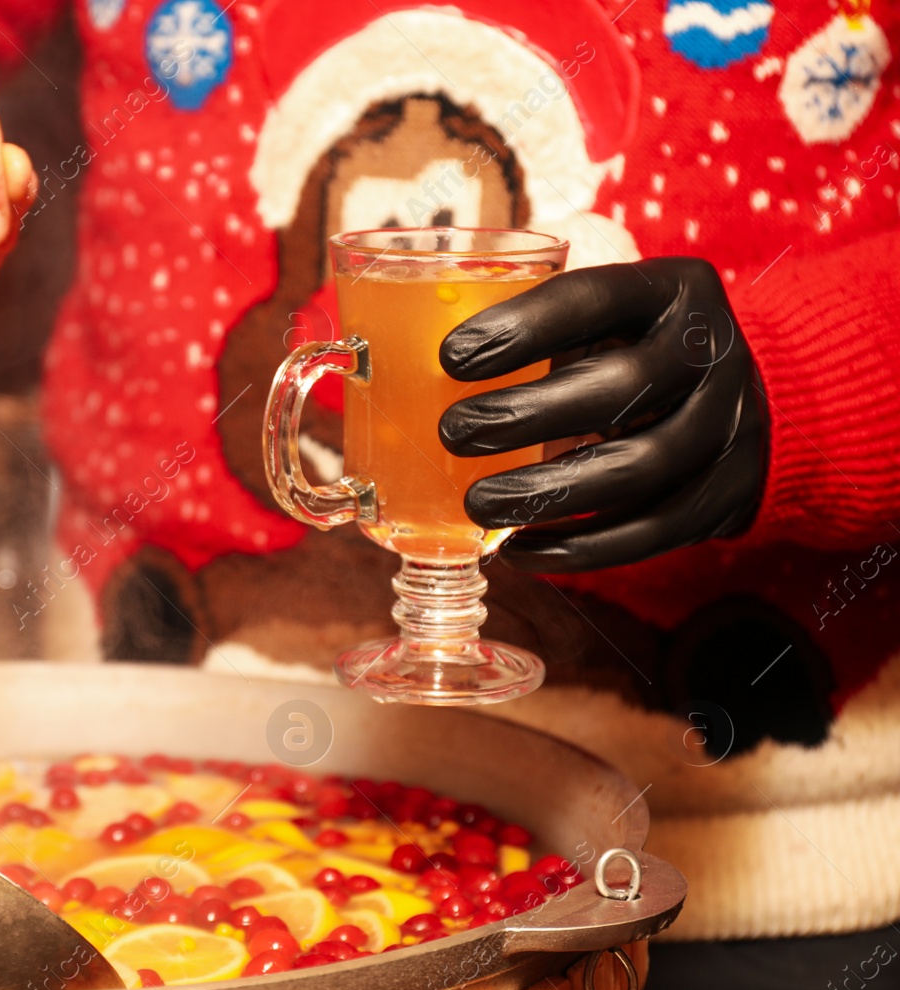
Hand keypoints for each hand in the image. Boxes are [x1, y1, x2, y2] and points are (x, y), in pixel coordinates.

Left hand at [438, 257, 767, 572]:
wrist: (742, 393)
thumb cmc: (631, 346)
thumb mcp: (601, 313)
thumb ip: (534, 317)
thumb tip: (398, 338)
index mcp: (671, 289)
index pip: (596, 297)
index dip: (522, 327)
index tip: (451, 357)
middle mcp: (712, 352)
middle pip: (624, 388)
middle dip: (527, 416)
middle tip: (453, 432)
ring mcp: (732, 425)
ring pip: (641, 469)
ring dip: (548, 493)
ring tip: (477, 503)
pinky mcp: (730, 493)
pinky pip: (655, 531)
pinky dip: (582, 547)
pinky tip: (521, 549)